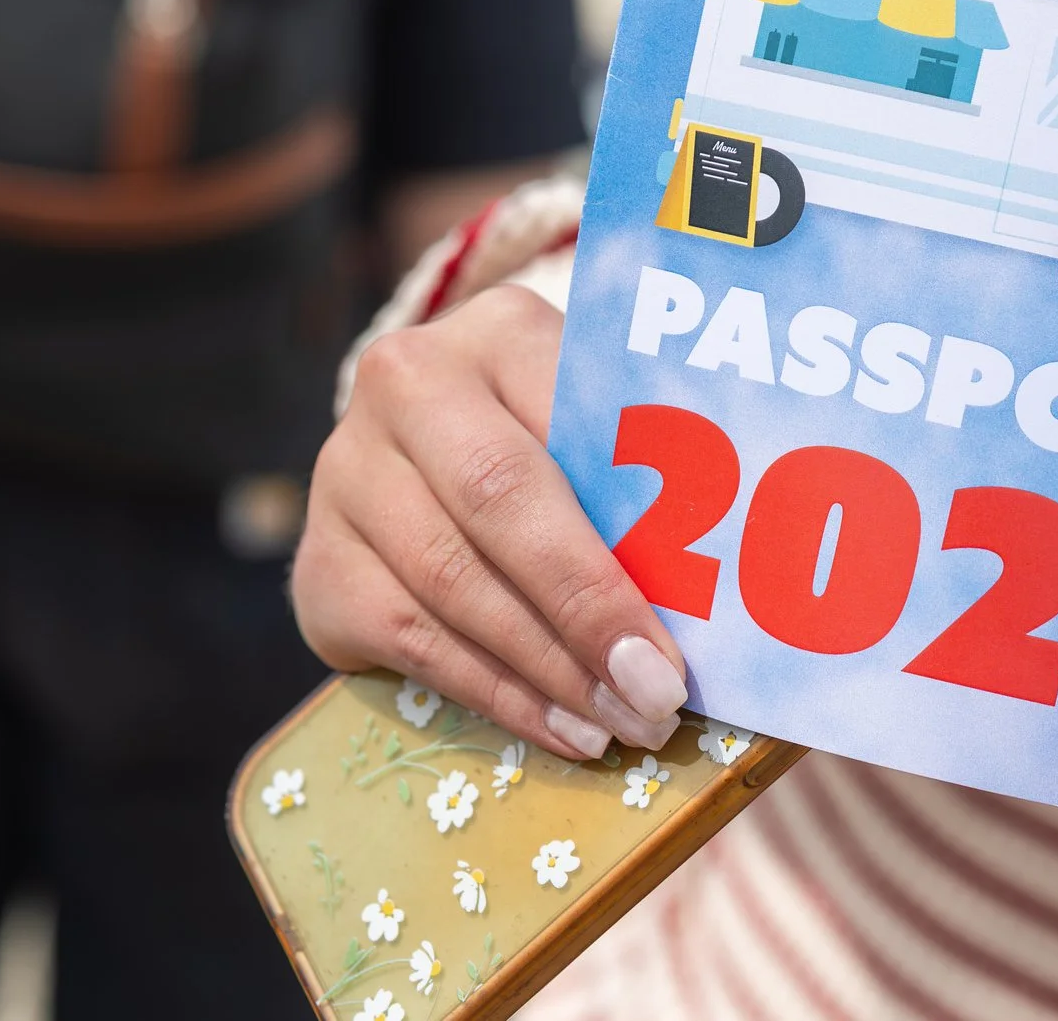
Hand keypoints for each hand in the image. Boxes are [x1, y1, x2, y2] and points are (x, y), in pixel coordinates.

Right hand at [292, 285, 691, 759]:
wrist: (432, 450)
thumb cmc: (562, 446)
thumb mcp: (604, 433)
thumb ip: (652, 484)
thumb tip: (737, 599)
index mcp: (499, 330)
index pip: (565, 436)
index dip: (621, 551)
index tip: (679, 646)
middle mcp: (404, 383)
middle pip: (497, 505)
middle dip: (584, 616)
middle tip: (652, 700)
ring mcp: (346, 471)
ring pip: (449, 584)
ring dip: (545, 672)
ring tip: (615, 726)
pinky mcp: (319, 558)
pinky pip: (406, 638)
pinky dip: (491, 693)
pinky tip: (556, 726)